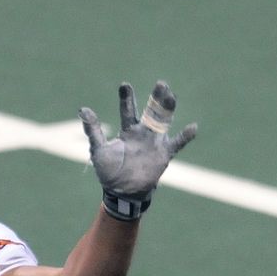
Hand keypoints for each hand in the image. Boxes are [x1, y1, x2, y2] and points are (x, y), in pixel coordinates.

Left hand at [79, 81, 196, 219]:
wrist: (121, 192)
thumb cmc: (109, 171)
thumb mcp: (98, 149)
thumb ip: (93, 130)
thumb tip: (83, 109)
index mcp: (127, 130)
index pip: (128, 110)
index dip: (127, 98)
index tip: (124, 85)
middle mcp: (143, 132)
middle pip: (151, 111)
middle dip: (156, 98)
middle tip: (160, 83)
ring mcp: (155, 142)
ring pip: (164, 122)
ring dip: (168, 109)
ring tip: (171, 96)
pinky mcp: (164, 154)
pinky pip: (176, 144)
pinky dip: (185, 137)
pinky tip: (193, 127)